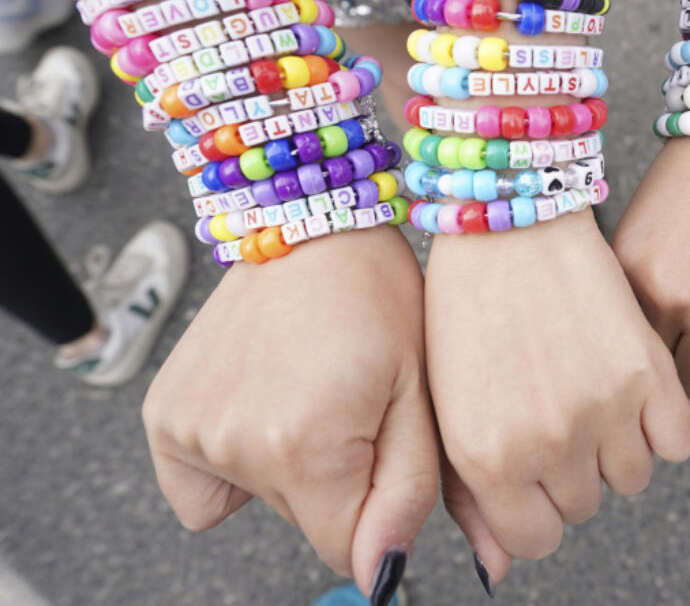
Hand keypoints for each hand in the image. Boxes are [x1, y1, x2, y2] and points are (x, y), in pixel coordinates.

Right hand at [142, 227, 437, 599]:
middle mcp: (235, 445)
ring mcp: (190, 430)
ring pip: (262, 500)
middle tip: (351, 401)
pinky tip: (262, 405)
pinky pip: (201, 488)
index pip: (348, 550)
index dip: (378, 510)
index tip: (384, 446)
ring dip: (291, 466)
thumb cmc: (380, 300)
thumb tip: (379, 577)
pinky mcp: (162, 416)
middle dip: (338, 481)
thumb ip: (405, 495)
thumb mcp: (419, 396)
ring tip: (310, 389)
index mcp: (306, 448)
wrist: (311, 226)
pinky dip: (233, 463)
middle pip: (305, 522)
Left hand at [427, 211, 689, 585]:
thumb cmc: (467, 307)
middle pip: (586, 506)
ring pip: (634, 477)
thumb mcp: (449, 407)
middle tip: (557, 408)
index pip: (535, 540)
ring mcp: (603, 409)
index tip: (536, 473)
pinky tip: (631, 385)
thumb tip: (499, 570)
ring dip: (618, 445)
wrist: (510, 221)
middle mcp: (547, 442)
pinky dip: (663, 423)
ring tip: (591, 389)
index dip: (537, 507)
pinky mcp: (648, 372)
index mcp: (488, 457)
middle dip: (573, 469)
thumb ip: (471, 497)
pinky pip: (678, 442)